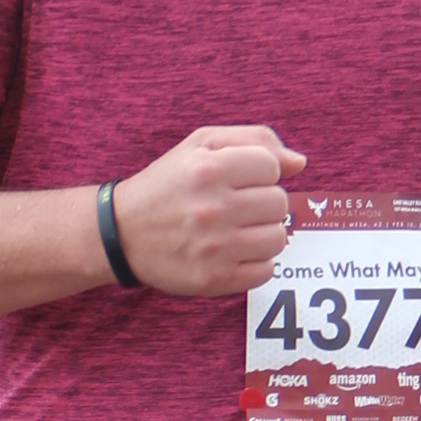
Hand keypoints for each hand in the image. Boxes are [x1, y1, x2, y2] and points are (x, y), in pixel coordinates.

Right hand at [111, 126, 307, 294]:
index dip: (261, 173)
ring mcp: (214, 247)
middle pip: (280, 204)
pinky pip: (265, 271)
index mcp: (209, 169)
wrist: (120, 233)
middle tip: (238, 208)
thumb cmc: (167, 185)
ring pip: (278, 239)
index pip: (272, 167)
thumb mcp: (200, 145)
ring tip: (239, 231)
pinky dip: (256, 263)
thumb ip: (254, 141)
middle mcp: (212, 208)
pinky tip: (234, 253)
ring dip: (264, 234)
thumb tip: (300, 162)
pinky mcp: (214, 279)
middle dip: (264, 203)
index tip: (240, 181)